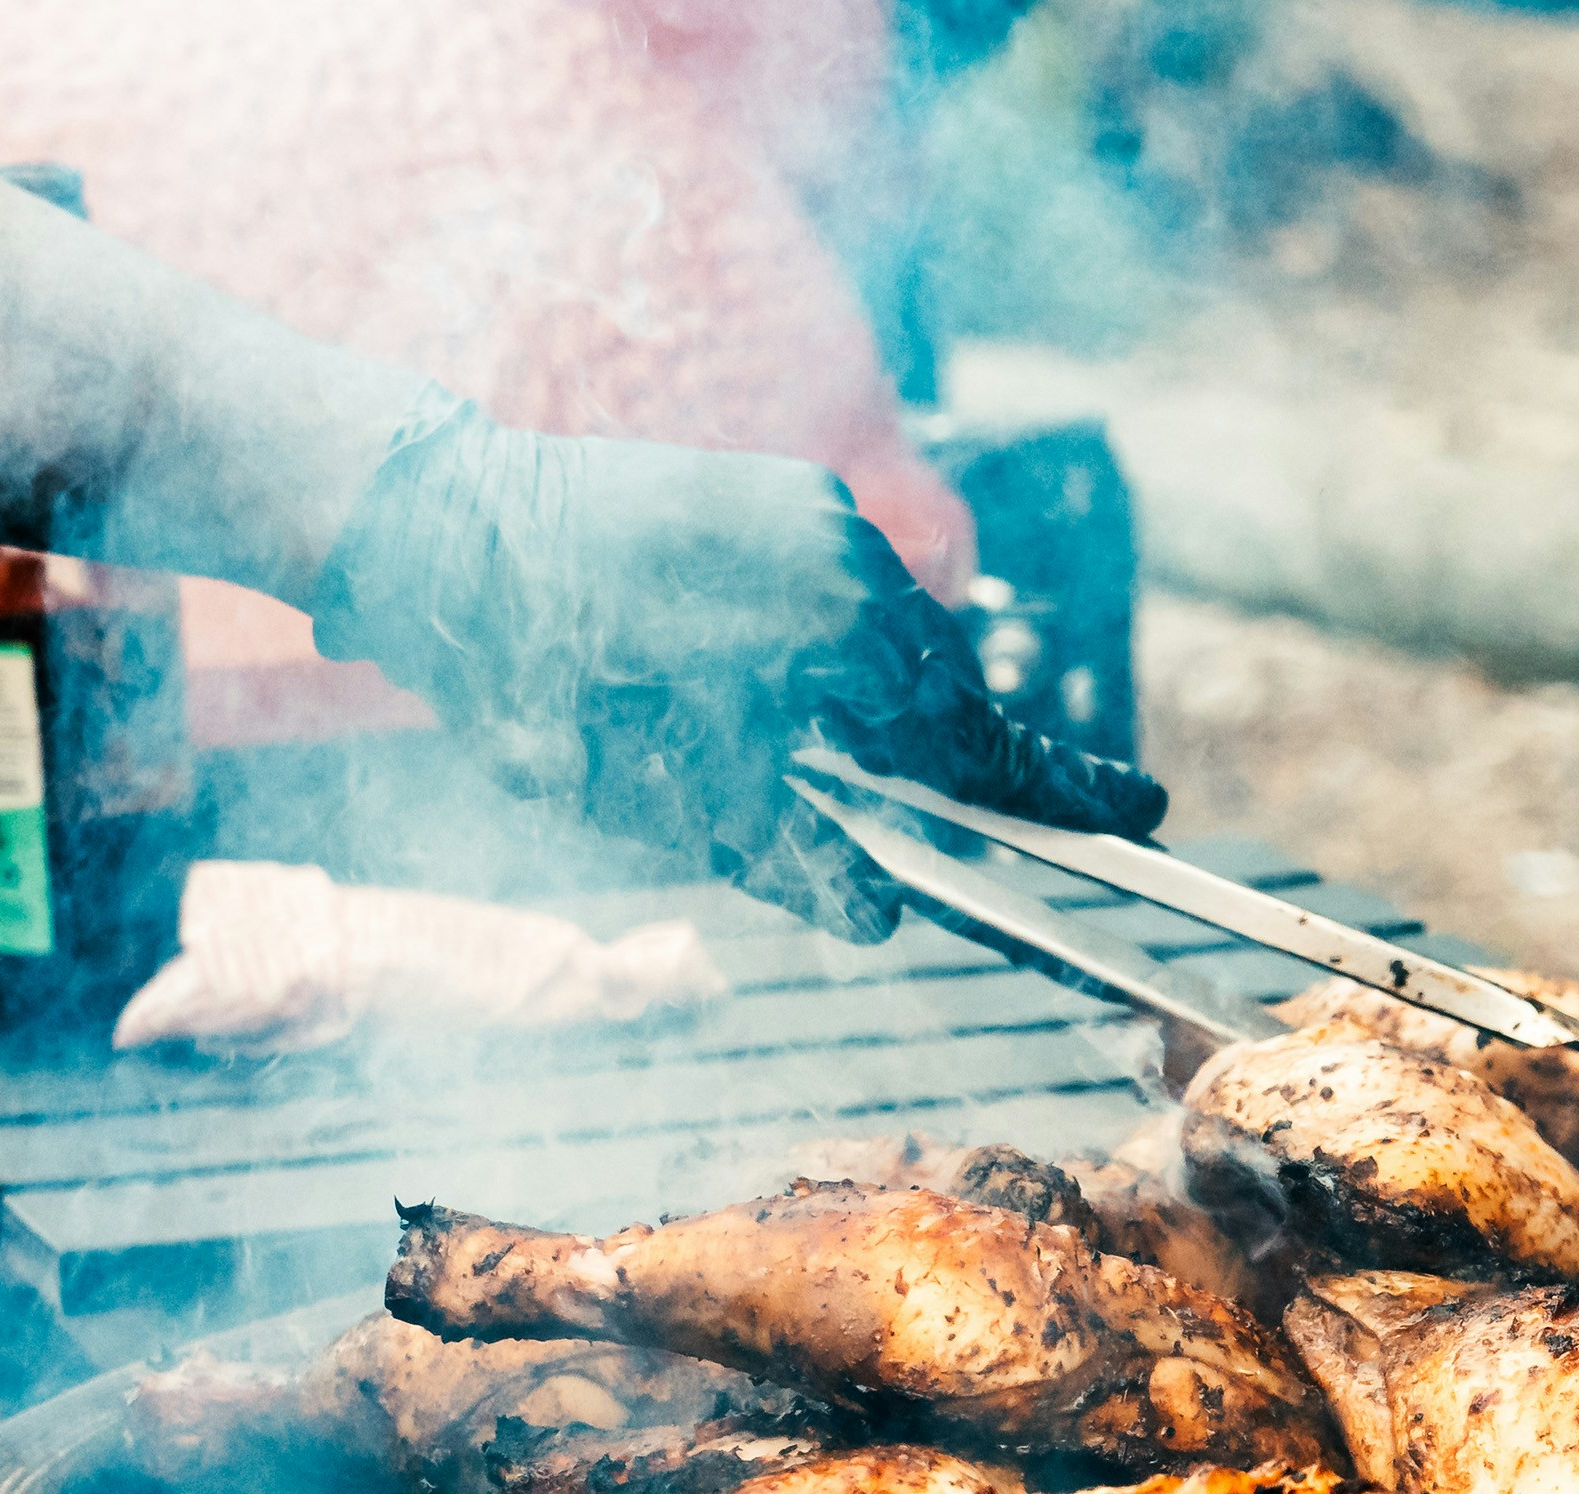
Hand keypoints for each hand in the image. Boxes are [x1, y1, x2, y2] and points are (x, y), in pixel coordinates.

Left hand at [308, 392, 1164, 938]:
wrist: (435, 527)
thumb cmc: (544, 678)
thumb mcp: (666, 802)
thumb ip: (794, 858)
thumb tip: (887, 915)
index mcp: (837, 637)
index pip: (976, 743)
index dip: (1060, 795)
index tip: (1143, 820)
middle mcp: (846, 556)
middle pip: (944, 687)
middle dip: (960, 760)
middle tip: (1025, 813)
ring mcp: (810, 511)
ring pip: (894, 636)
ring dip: (884, 704)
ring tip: (842, 757)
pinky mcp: (770, 492)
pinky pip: (845, 586)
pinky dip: (839, 646)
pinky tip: (788, 686)